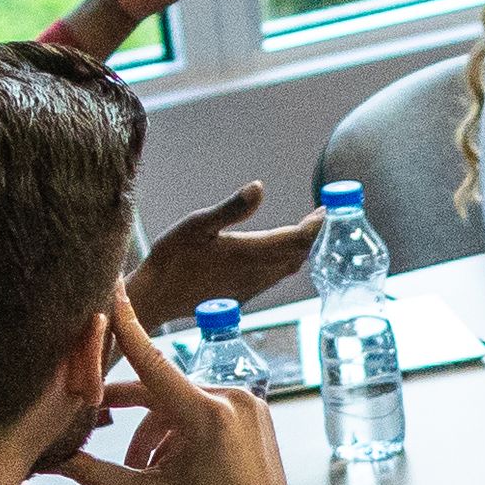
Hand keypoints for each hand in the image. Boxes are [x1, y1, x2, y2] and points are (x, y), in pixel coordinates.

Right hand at [52, 304, 313, 484]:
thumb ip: (96, 472)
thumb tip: (54, 460)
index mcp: (208, 418)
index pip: (153, 363)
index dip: (127, 326)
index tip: (113, 289)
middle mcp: (233, 401)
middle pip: (162, 391)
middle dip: (134, 418)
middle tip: (101, 429)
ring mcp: (249, 405)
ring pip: (182, 401)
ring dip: (157, 429)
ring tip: (148, 468)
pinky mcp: (256, 412)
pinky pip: (206, 407)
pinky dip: (183, 429)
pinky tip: (174, 463)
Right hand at [127, 180, 312, 328]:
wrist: (155, 297)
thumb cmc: (172, 257)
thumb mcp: (196, 225)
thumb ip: (231, 208)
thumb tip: (259, 187)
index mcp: (250, 252)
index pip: (298, 239)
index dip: (316, 225)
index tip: (328, 208)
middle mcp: (257, 272)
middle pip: (299, 254)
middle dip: (314, 235)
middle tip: (323, 214)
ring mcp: (252, 287)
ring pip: (289, 267)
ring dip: (302, 249)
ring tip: (308, 230)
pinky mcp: (244, 295)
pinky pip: (276, 277)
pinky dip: (287, 261)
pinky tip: (280, 253)